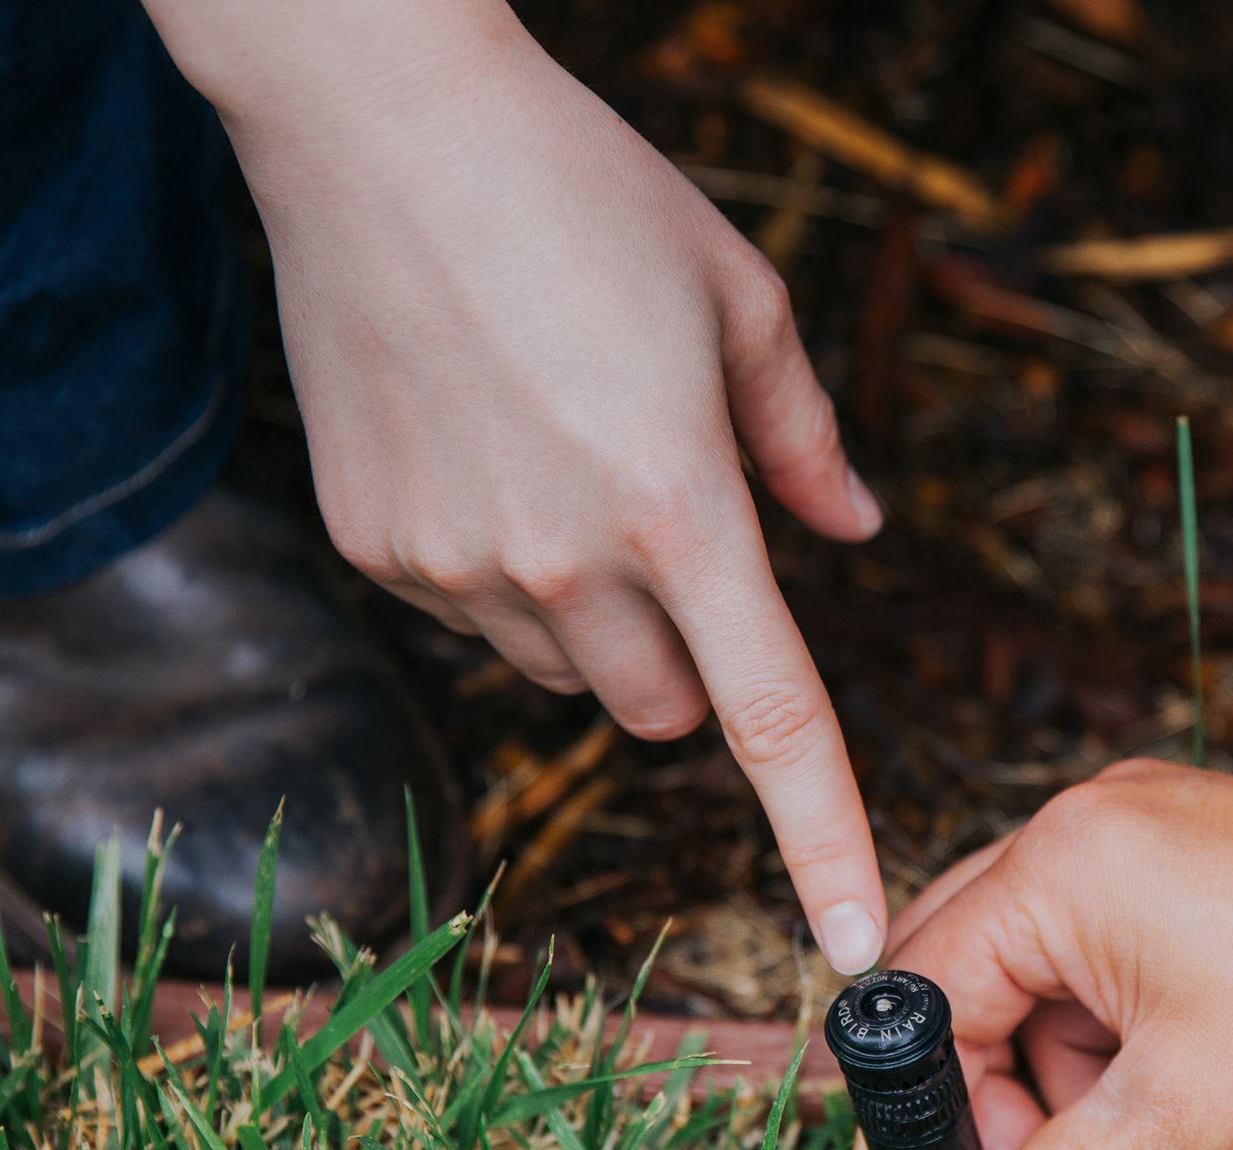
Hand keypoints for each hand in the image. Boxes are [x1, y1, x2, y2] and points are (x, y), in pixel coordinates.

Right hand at [198, 6, 887, 969]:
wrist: (378, 124)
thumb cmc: (583, 193)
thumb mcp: (738, 300)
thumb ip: (806, 445)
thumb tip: (857, 538)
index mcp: (682, 509)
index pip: (774, 724)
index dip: (825, 842)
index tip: (852, 943)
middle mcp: (566, 563)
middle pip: (668, 714)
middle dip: (693, 660)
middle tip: (674, 533)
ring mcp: (455, 564)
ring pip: (570, 675)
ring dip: (595, 618)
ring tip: (563, 459)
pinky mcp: (375, 548)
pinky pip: (473, 620)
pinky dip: (499, 574)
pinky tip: (481, 452)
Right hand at [850, 761, 1232, 1149]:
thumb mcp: (1193, 1120)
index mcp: (1065, 867)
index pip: (926, 995)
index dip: (914, 1124)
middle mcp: (1100, 835)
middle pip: (979, 986)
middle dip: (996, 1114)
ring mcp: (1168, 851)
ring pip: (1061, 995)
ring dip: (1076, 1104)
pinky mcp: (1226, 881)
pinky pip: (1134, 981)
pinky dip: (1139, 1069)